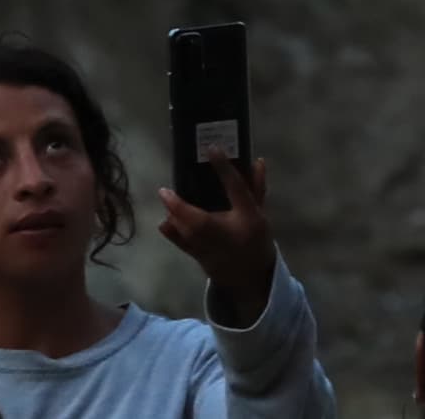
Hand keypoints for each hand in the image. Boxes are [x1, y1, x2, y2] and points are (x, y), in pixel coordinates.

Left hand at [154, 154, 279, 324]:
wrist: (252, 276)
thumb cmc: (255, 238)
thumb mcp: (260, 212)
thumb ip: (257, 187)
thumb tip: (258, 161)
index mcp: (248, 216)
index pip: (237, 188)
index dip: (225, 169)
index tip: (212, 148)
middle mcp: (229, 232)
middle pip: (202, 220)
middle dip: (182, 206)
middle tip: (166, 190)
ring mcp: (213, 248)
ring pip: (190, 234)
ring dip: (175, 218)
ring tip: (166, 200)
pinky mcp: (201, 257)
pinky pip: (185, 245)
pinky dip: (173, 234)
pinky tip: (164, 223)